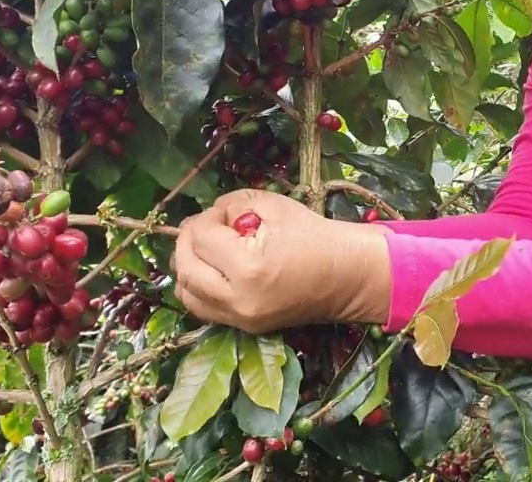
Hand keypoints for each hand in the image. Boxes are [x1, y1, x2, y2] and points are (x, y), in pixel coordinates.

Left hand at [170, 189, 392, 333]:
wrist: (347, 276)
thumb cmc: (316, 236)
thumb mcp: (275, 206)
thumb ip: (235, 204)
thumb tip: (213, 215)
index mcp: (248, 267)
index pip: (201, 238)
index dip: (206, 218)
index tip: (223, 213)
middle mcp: (239, 299)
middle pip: (185, 267)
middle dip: (186, 239)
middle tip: (203, 225)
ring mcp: (241, 319)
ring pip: (187, 294)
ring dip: (186, 266)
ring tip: (201, 248)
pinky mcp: (246, 328)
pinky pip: (205, 309)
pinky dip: (198, 288)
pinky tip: (209, 270)